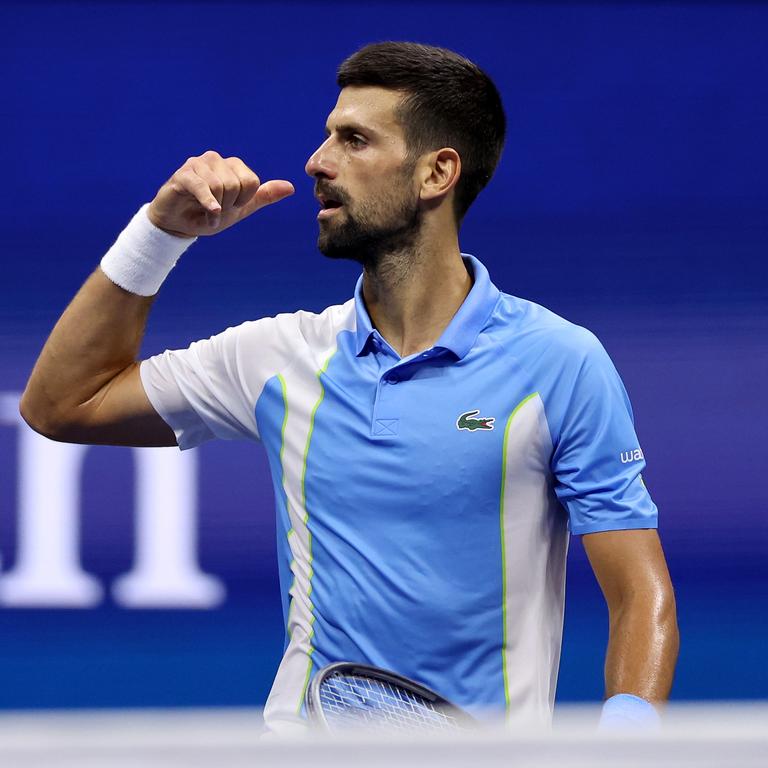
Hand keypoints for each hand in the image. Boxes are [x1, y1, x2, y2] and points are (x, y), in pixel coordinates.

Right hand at [147, 150, 294, 237]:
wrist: (180, 226)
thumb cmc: (210, 214)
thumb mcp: (241, 208)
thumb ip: (264, 196)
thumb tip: (291, 187)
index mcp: (233, 165)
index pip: (252, 182)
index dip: (242, 201)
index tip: (230, 207)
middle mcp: (216, 160)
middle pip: (236, 185)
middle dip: (228, 205)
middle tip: (216, 210)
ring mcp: (198, 164)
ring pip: (220, 187)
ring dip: (216, 208)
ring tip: (208, 213)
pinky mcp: (183, 174)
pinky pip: (202, 187)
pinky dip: (209, 205)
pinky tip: (210, 216)